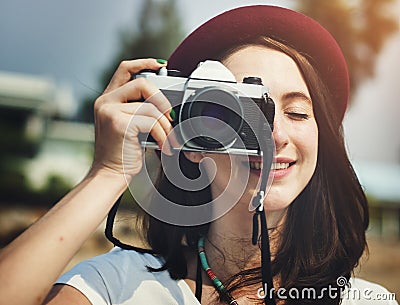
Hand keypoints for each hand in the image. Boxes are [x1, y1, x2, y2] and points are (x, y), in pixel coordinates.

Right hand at [89, 58, 174, 179]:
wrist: (109, 175)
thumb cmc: (121, 154)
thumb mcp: (128, 127)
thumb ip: (139, 111)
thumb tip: (165, 105)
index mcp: (107, 100)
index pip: (125, 69)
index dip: (144, 62)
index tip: (160, 65)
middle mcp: (105, 102)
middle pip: (142, 83)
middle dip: (162, 100)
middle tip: (170, 118)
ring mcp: (110, 111)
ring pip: (151, 107)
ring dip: (166, 126)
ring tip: (168, 140)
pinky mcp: (119, 124)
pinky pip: (152, 122)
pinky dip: (163, 135)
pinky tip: (164, 146)